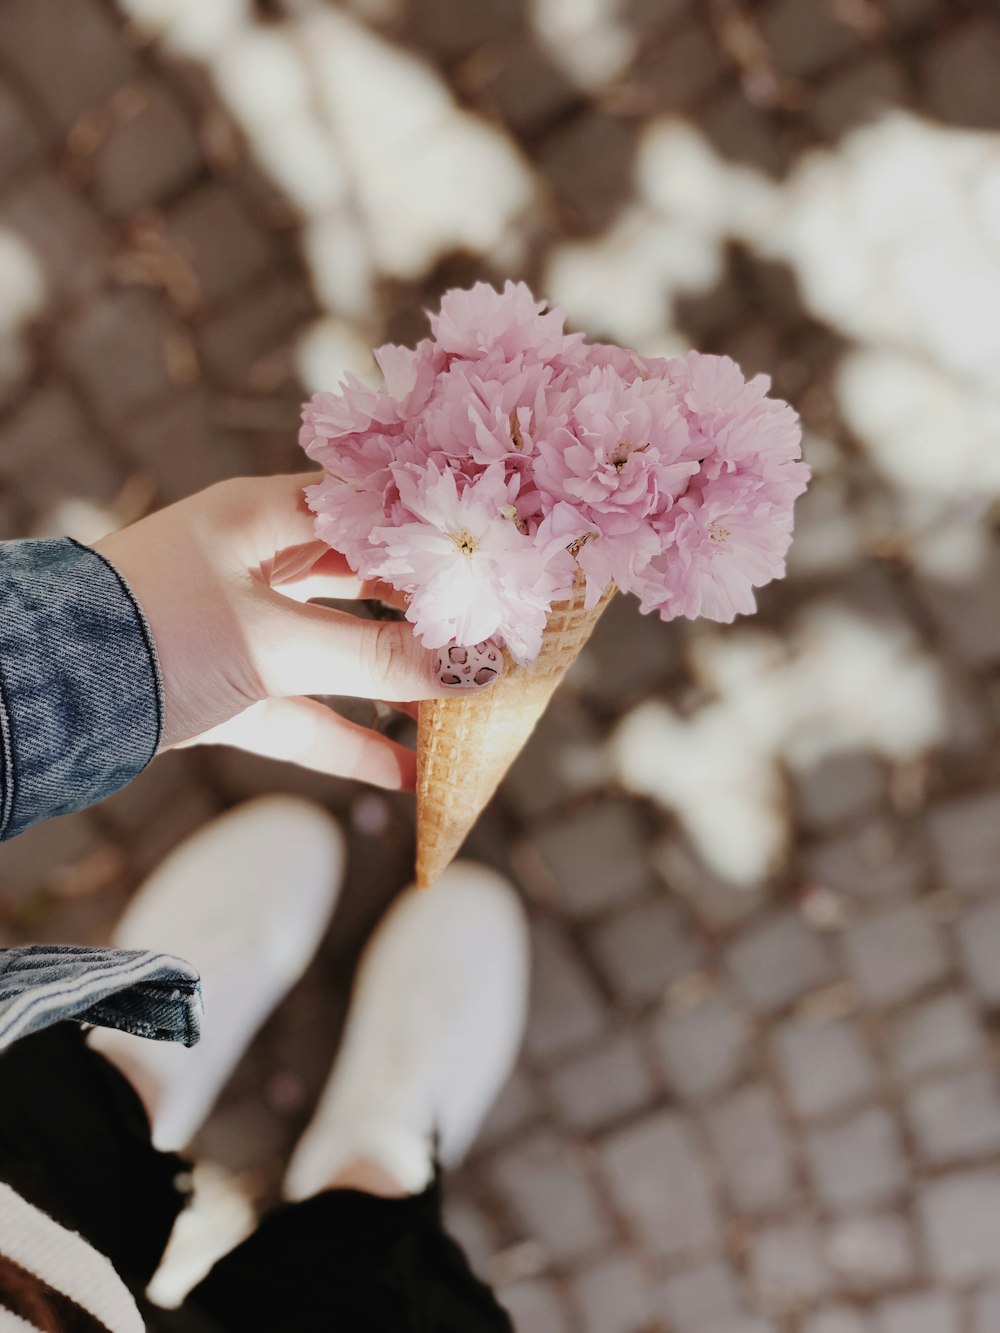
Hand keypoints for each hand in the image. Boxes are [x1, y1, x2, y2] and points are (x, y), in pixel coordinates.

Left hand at [95, 474, 500, 790]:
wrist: (38, 700)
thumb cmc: (149, 633)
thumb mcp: (269, 641)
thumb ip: (370, 658)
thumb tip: (469, 670)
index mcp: (263, 519)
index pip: (369, 510)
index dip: (434, 535)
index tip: (498, 560)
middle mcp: (256, 565)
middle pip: (363, 586)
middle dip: (426, 618)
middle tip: (494, 641)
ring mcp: (241, 630)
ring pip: (339, 654)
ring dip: (394, 686)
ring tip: (462, 711)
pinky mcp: (226, 693)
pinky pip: (304, 716)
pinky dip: (348, 744)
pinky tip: (405, 775)